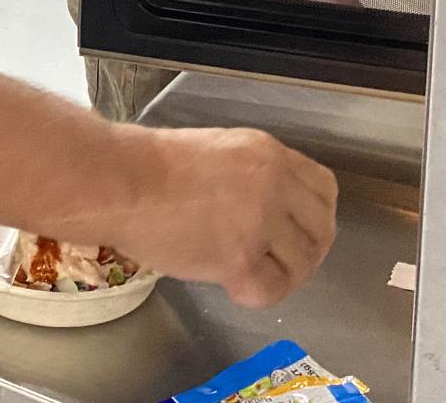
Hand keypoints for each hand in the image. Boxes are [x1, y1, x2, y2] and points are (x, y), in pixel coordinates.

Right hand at [119, 125, 338, 307]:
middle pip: (321, 228)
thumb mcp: (216, 150)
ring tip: (252, 275)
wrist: (121, 182)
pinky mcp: (238, 258)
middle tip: (283, 264)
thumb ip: (251, 176)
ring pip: (302, 262)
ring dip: (282, 275)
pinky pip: (271, 289)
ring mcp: (259, 222)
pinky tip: (231, 286)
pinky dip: (254, 294)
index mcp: (267, 154)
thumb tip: (266, 210)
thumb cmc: (149, 166)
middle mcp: (273, 184)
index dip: (318, 215)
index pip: (324, 188)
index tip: (304, 230)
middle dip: (308, 250)